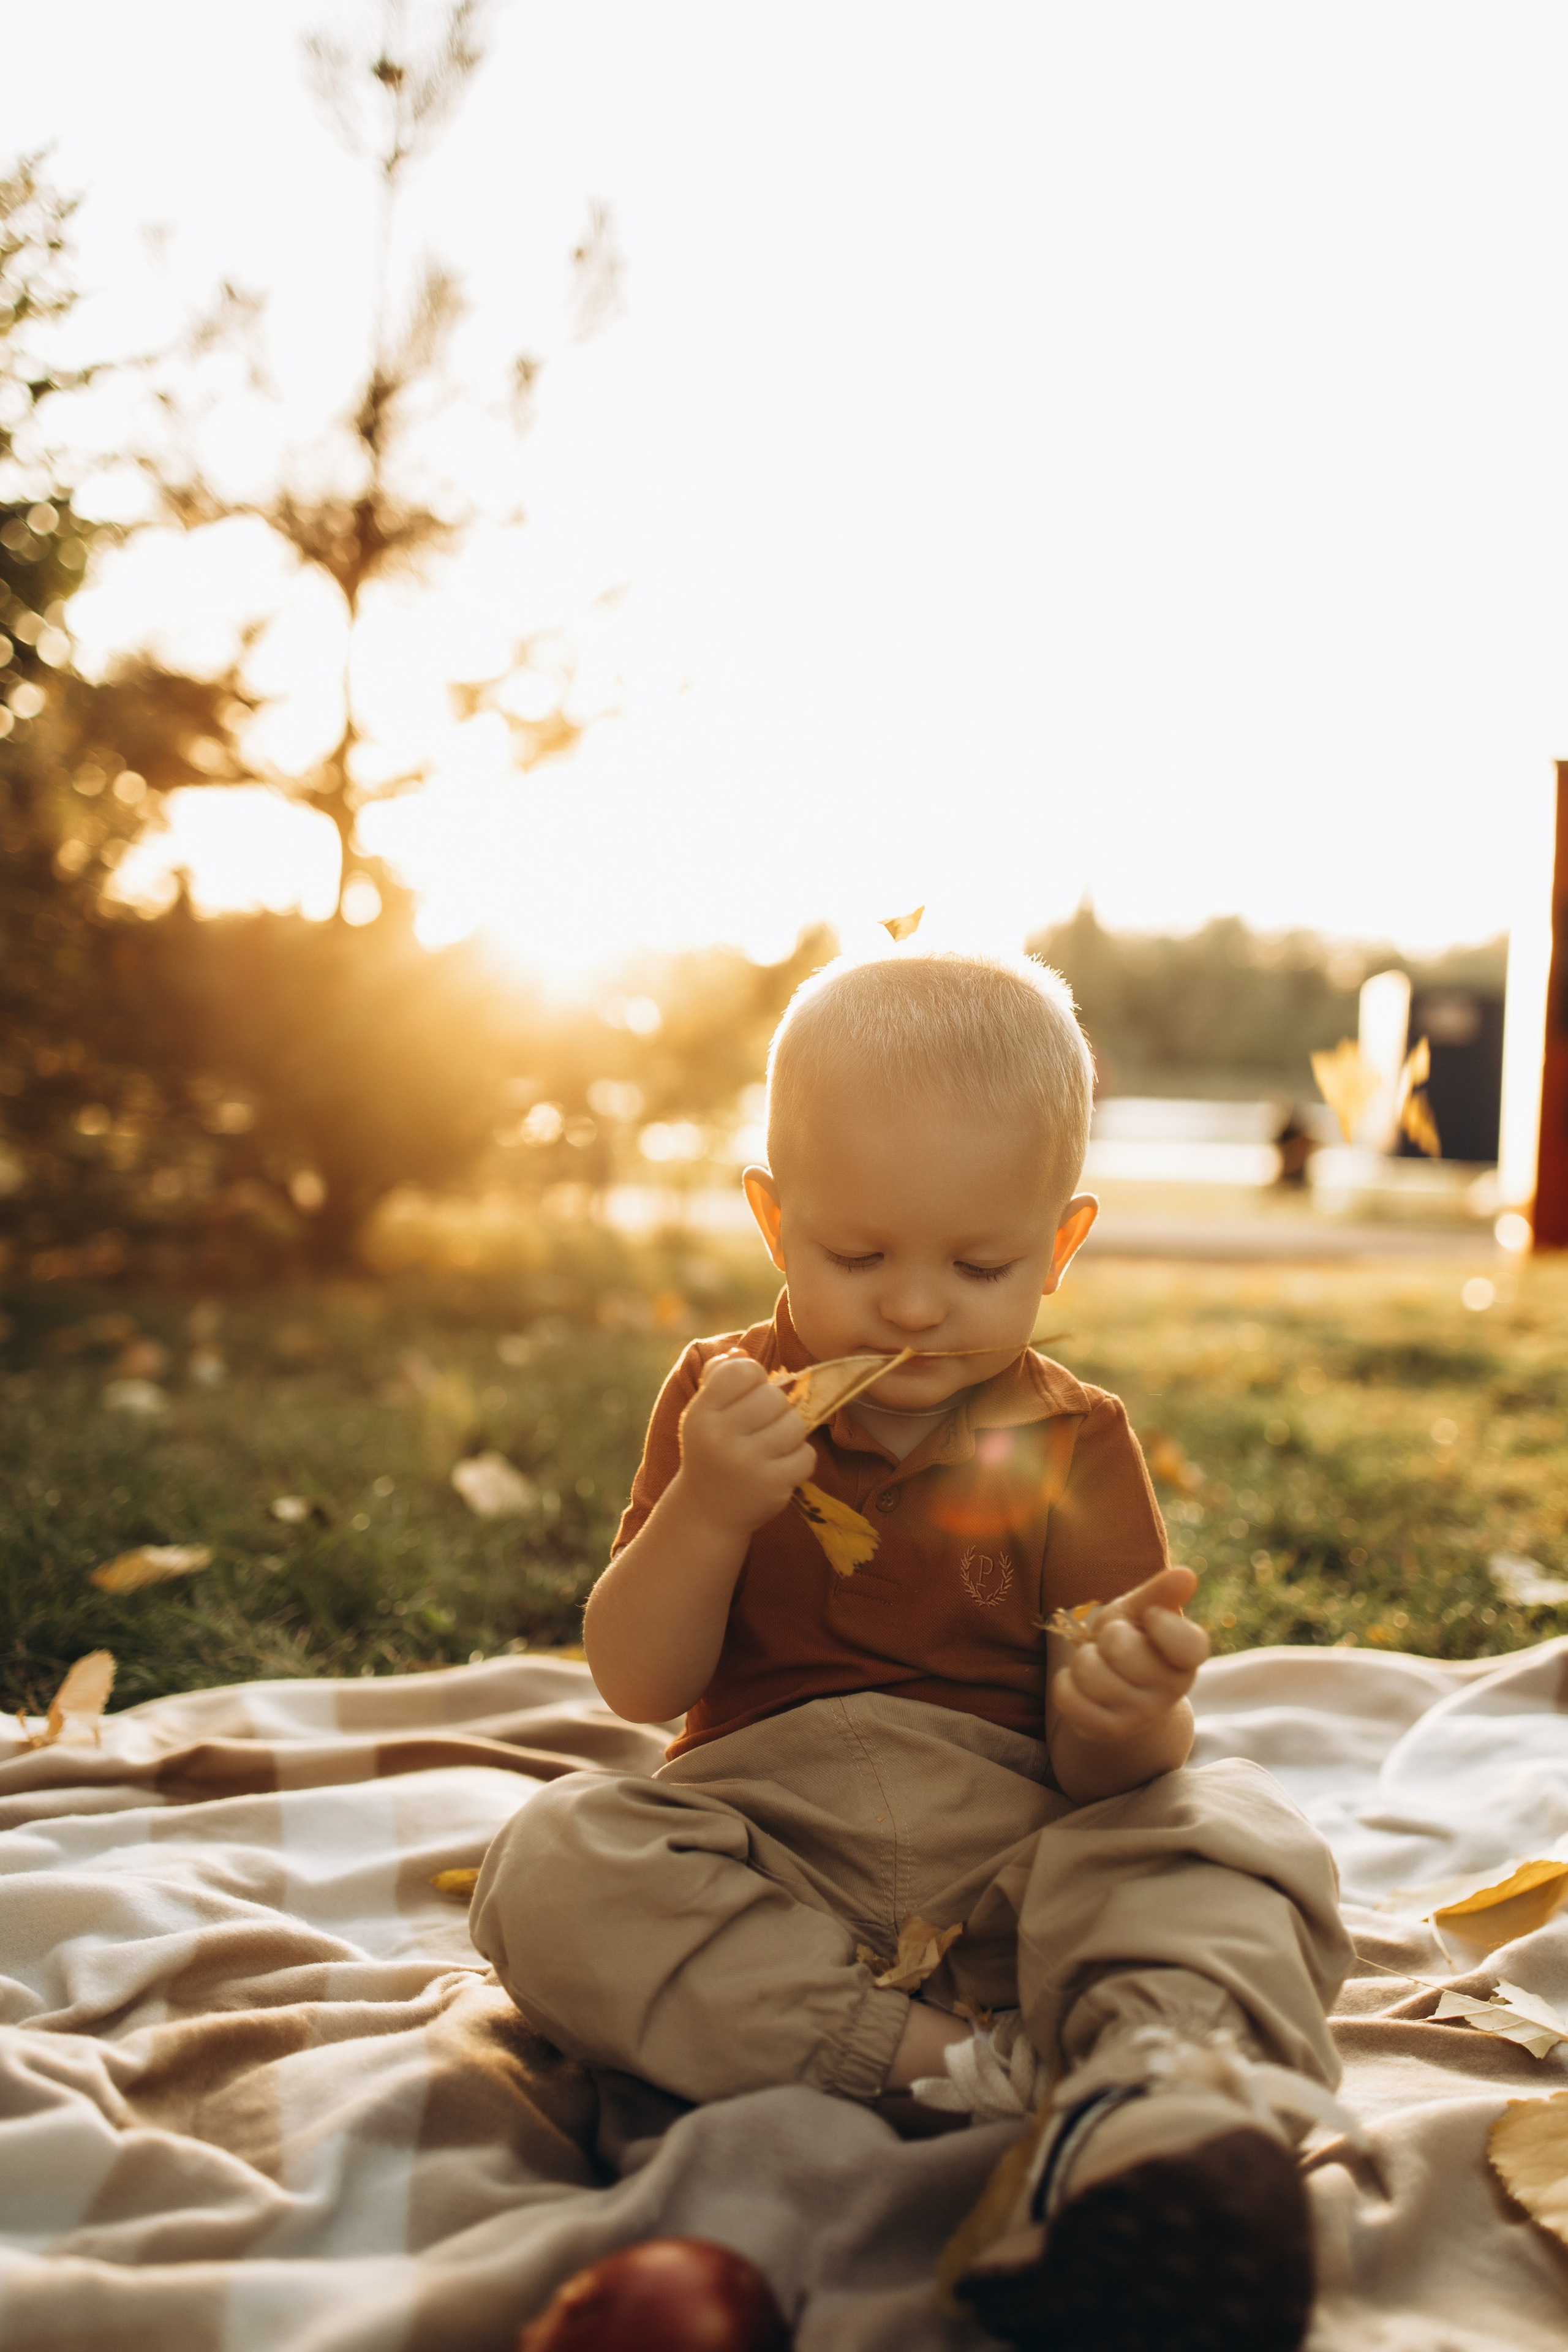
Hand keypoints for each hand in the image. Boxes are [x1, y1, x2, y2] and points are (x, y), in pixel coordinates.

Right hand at [674, 1353, 817, 1539]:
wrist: (706, 1512)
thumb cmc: (710, 1451)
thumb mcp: (703, 1413)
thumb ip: (719, 1377)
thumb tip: (741, 1353)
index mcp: (701, 1413)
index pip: (743, 1371)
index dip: (754, 1378)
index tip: (748, 1396)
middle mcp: (720, 1437)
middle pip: (774, 1397)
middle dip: (775, 1408)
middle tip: (763, 1424)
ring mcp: (747, 1464)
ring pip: (795, 1424)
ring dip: (791, 1432)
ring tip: (775, 1444)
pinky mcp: (772, 1486)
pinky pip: (807, 1456)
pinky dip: (800, 1459)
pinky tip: (781, 1466)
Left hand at [1051, 1564, 1208, 1746]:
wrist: (1119, 1691)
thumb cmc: (1133, 1640)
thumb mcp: (1143, 1611)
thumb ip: (1160, 1594)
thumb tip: (1185, 1574)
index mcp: (1187, 1658)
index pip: (1188, 1644)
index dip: (1162, 1623)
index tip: (1150, 1616)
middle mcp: (1171, 1691)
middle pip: (1120, 1648)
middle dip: (1106, 1636)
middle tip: (1113, 1642)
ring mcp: (1140, 1715)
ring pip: (1089, 1673)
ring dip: (1083, 1659)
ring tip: (1097, 1661)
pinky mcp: (1108, 1731)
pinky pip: (1068, 1699)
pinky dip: (1064, 1684)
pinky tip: (1079, 1683)